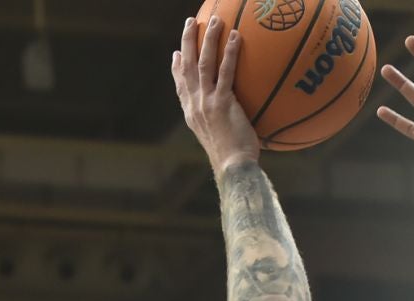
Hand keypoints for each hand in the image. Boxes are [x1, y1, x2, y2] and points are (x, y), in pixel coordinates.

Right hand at [172, 15, 259, 177]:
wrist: (233, 168)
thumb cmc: (233, 158)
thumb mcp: (219, 139)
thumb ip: (218, 122)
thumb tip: (229, 115)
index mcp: (191, 113)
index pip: (180, 85)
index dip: (176, 68)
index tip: (176, 53)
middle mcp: (195, 105)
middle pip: (187, 66)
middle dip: (187, 41)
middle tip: (190, 22)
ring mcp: (206, 103)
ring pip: (203, 63)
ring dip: (208, 39)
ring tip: (215, 19)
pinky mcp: (222, 103)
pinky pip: (226, 72)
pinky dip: (230, 52)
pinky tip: (237, 37)